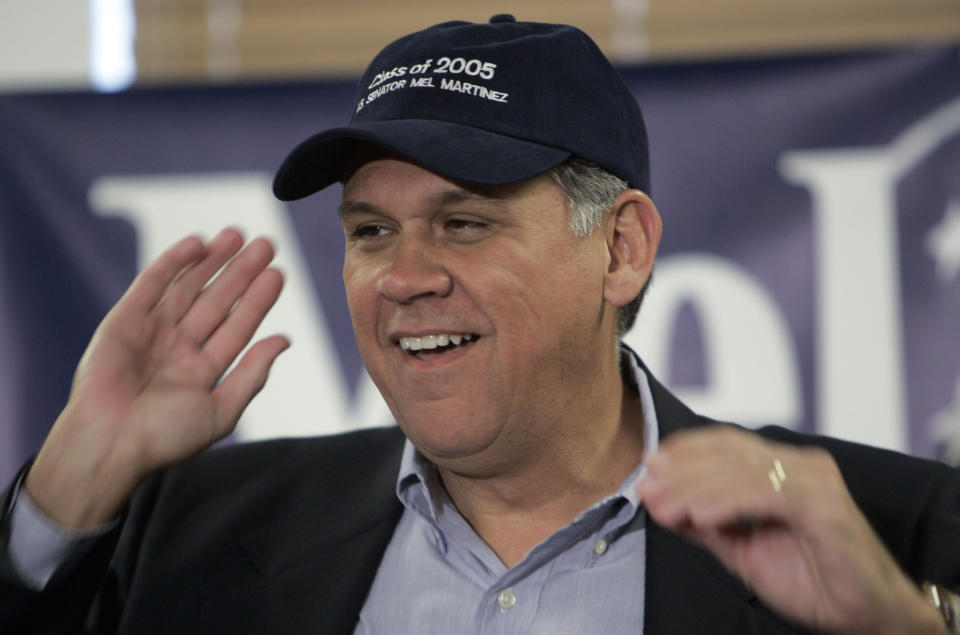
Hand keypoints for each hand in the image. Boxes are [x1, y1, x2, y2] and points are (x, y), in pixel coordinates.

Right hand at [25, 229, 288, 528]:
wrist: (111, 443)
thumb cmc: (166, 438)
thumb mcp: (222, 410)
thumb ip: (253, 373)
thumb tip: (284, 340)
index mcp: (202, 370)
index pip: (238, 326)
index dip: (258, 299)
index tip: (279, 274)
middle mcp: (179, 347)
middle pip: (217, 301)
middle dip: (241, 272)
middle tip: (266, 244)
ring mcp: (153, 331)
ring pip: (189, 287)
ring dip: (213, 260)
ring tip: (237, 235)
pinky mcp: (124, 319)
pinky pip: (153, 284)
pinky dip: (175, 262)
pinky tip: (200, 243)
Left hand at [636, 426, 943, 633]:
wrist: (869, 614)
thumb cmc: (811, 578)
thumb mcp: (742, 548)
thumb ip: (703, 524)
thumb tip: (657, 501)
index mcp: (782, 467)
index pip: (726, 445)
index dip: (685, 452)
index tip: (648, 467)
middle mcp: (800, 465)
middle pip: (729, 453)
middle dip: (682, 470)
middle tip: (647, 485)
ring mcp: (814, 482)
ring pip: (743, 471)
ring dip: (696, 487)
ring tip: (665, 503)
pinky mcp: (824, 506)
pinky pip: (767, 495)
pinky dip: (728, 503)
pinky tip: (700, 515)